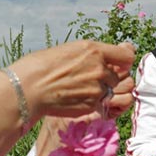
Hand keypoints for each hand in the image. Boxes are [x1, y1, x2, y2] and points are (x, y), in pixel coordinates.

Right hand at [0, 40, 133, 155]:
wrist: (28, 88)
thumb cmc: (41, 66)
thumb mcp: (69, 50)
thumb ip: (92, 54)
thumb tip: (110, 56)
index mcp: (94, 49)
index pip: (127, 55)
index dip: (123, 60)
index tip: (117, 63)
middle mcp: (100, 68)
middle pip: (119, 75)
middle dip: (108, 78)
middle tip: (89, 79)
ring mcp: (97, 89)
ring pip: (111, 91)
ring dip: (101, 91)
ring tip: (81, 90)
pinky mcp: (92, 106)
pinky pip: (102, 105)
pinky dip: (93, 103)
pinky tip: (76, 99)